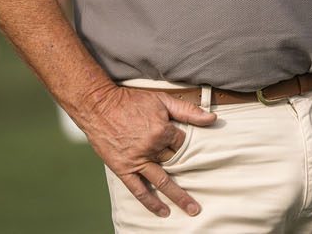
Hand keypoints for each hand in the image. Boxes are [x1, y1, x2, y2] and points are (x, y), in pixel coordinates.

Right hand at [75, 84, 216, 217]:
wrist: (98, 105)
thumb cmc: (131, 100)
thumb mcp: (162, 100)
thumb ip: (188, 111)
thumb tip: (212, 118)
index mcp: (162, 131)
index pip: (183, 142)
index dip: (183, 141)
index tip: (179, 138)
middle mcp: (151, 149)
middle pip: (176, 161)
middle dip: (188, 168)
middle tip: (206, 183)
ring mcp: (137, 161)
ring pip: (162, 181)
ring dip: (178, 196)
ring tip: (192, 209)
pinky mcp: (122, 169)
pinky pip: (138, 189)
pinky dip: (150, 202)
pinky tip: (163, 211)